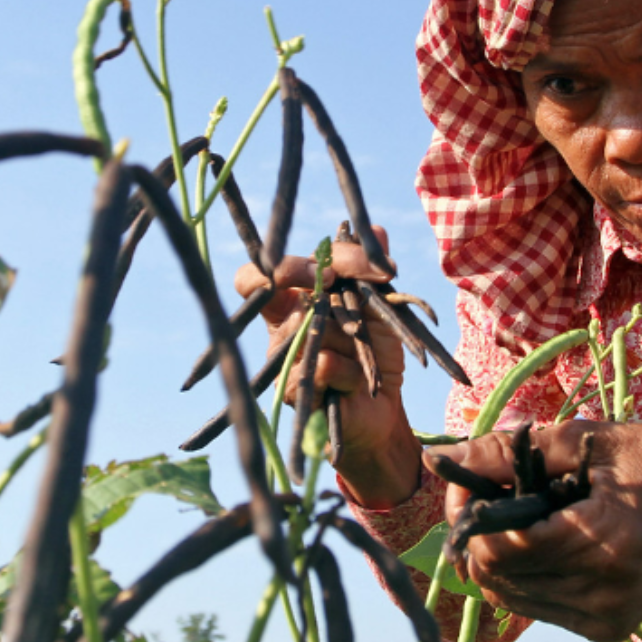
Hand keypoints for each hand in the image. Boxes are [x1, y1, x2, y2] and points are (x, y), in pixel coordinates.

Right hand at [233, 227, 421, 505]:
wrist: (382, 410)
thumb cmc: (375, 353)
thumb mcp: (381, 306)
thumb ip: (373, 270)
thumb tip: (378, 230)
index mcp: (292, 299)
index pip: (258, 274)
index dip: (284, 262)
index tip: (331, 265)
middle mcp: (280, 325)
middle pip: (278, 285)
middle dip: (324, 273)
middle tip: (363, 277)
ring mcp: (282, 358)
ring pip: (309, 323)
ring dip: (352, 331)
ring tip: (368, 349)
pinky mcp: (292, 391)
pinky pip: (324, 364)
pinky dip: (354, 369)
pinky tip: (361, 381)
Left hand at [433, 421, 641, 641]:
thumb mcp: (584, 440)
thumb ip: (508, 452)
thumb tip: (440, 458)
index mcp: (605, 542)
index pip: (502, 549)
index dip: (470, 517)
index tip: (472, 486)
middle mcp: (605, 593)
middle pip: (497, 577)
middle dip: (481, 537)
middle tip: (498, 497)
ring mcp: (607, 619)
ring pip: (509, 597)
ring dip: (502, 558)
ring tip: (531, 519)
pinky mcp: (606, 631)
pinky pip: (536, 606)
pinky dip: (528, 575)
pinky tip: (551, 544)